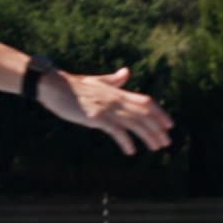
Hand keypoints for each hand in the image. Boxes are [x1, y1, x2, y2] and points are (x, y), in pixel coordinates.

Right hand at [39, 67, 173, 155]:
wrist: (52, 85)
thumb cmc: (71, 85)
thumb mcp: (96, 81)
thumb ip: (113, 80)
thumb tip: (126, 72)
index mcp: (117, 91)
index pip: (147, 102)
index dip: (160, 113)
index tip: (169, 125)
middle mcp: (115, 99)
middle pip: (145, 114)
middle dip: (157, 129)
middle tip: (166, 143)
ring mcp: (106, 108)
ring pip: (135, 123)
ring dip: (148, 136)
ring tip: (156, 148)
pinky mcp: (95, 116)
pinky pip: (116, 130)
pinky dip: (126, 141)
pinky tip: (131, 151)